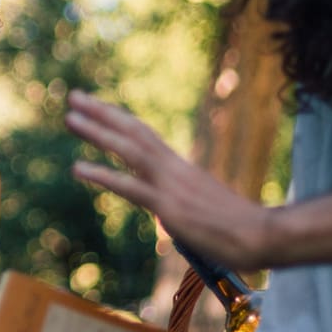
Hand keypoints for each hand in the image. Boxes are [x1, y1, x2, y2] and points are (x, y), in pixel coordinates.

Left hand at [65, 91, 272, 267]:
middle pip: (134, 132)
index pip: (145, 135)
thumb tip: (168, 220)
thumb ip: (180, 210)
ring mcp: (171, 185)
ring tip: (69, 118)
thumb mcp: (202, 212)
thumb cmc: (238, 229)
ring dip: (98, 132)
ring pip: (129, 150)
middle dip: (102, 112)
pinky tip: (76, 168)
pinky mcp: (169, 206)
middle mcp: (174, 168)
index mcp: (181, 168)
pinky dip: (102, 175)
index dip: (119, 120)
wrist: (262, 235)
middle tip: (74, 96)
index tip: (96, 106)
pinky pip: (130, 187)